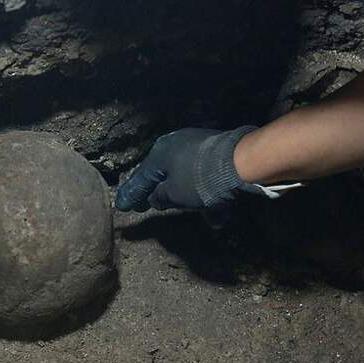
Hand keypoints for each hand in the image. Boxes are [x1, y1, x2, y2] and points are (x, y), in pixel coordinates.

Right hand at [115, 126, 265, 211]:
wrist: (241, 163)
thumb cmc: (199, 180)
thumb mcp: (173, 194)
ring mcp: (199, 148)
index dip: (131, 195)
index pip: (140, 179)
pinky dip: (207, 196)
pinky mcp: (219, 155)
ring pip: (187, 178)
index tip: (122, 206)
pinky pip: (205, 179)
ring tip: (189, 213)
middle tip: (145, 206)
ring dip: (188, 198)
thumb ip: (160, 197)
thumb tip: (155, 198)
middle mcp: (176, 146)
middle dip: (156, 193)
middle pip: (163, 175)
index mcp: (159, 153)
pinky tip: (216, 216)